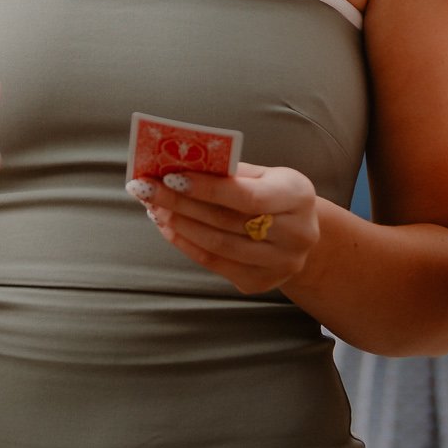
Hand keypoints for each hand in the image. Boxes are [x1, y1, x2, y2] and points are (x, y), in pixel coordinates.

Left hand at [131, 162, 319, 294]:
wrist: (299, 234)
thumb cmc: (274, 194)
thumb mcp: (265, 174)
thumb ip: (231, 171)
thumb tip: (179, 165)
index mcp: (298, 196)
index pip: (248, 196)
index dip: (207, 188)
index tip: (170, 176)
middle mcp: (296, 235)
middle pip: (227, 221)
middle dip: (181, 204)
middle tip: (148, 189)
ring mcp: (279, 264)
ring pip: (217, 245)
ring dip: (179, 224)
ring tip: (154, 207)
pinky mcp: (259, 283)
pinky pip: (214, 263)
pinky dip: (186, 244)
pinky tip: (168, 227)